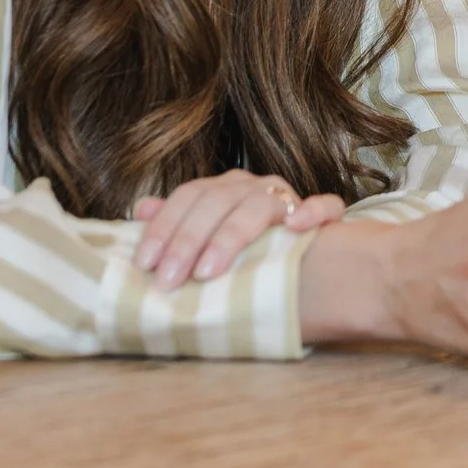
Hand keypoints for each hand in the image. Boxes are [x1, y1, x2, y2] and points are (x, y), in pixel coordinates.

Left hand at [133, 170, 345, 289]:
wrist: (311, 265)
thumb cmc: (247, 254)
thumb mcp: (207, 237)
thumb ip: (178, 221)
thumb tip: (142, 208)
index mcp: (226, 188)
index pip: (188, 196)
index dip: (164, 228)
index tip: (145, 265)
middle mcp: (255, 186)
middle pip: (217, 202)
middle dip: (188, 240)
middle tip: (169, 281)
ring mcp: (290, 198)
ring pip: (260, 205)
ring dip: (231, 236)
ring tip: (208, 271)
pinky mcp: (325, 216)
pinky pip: (325, 206)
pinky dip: (312, 212)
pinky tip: (294, 228)